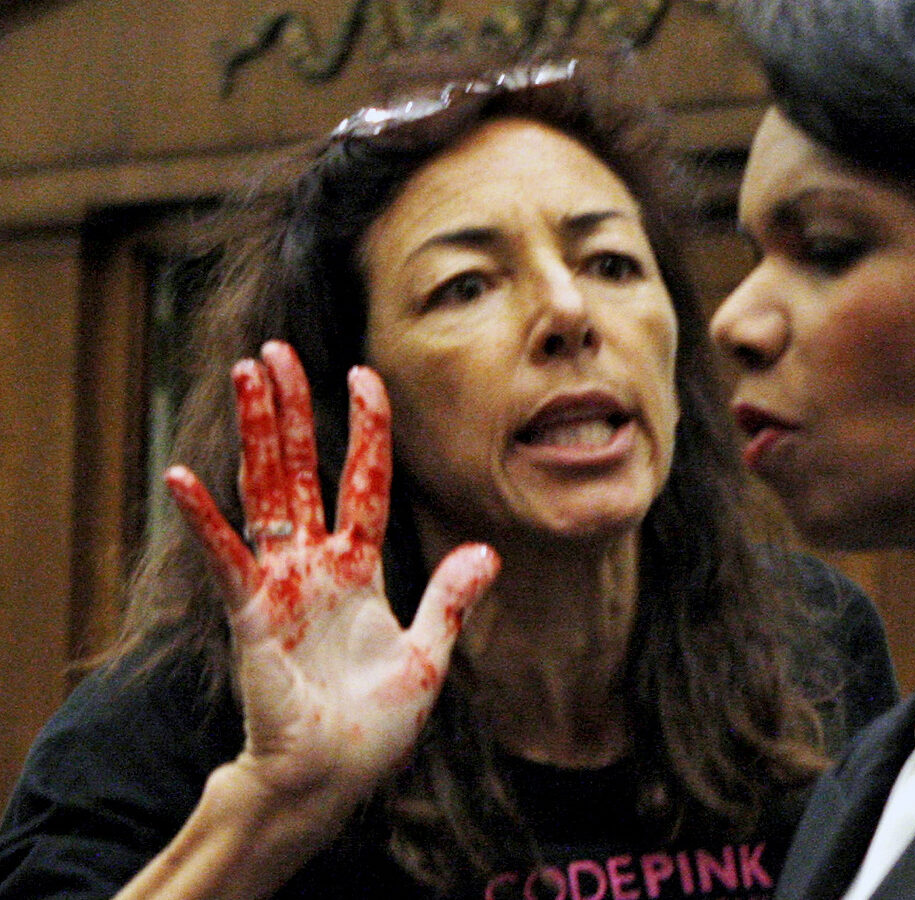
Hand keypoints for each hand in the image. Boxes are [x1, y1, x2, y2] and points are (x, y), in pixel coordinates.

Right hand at [164, 340, 498, 806]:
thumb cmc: (374, 727)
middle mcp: (315, 565)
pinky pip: (226, 557)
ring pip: (265, 491)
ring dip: (255, 433)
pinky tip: (183, 477)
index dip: (365, 430)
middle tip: (275, 350)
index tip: (365, 375)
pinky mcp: (252, 613)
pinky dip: (205, 520)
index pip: (363, 481)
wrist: (333, 778)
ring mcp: (279, 584)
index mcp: (358, 569)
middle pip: (301, 469)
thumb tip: (486, 551)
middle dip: (290, 410)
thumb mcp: (427, 656)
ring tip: (244, 374)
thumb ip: (450, 600)